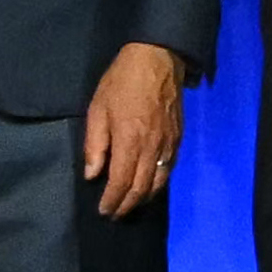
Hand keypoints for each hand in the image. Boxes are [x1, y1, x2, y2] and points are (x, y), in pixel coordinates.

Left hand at [80, 44, 187, 214]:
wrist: (158, 58)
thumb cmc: (122, 82)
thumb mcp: (98, 110)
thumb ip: (95, 145)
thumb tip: (93, 174)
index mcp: (130, 142)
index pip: (122, 183)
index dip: (112, 201)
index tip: (103, 211)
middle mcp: (153, 148)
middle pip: (142, 187)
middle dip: (128, 205)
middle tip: (115, 213)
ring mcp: (169, 142)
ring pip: (159, 181)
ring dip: (145, 197)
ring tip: (132, 204)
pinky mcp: (179, 135)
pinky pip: (170, 167)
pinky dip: (159, 181)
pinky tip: (151, 183)